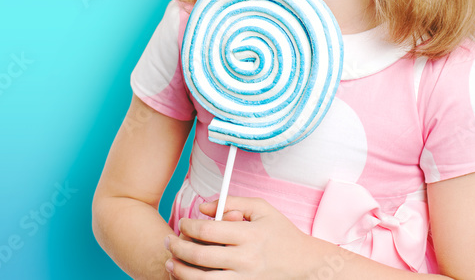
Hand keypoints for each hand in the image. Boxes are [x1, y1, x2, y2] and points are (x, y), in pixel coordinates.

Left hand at [164, 196, 319, 278]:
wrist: (305, 265)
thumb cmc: (281, 234)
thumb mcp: (261, 209)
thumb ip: (231, 202)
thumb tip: (202, 207)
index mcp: (250, 235)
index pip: (208, 230)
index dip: (188, 226)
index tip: (183, 223)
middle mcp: (247, 260)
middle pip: (200, 255)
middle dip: (178, 248)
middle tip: (169, 242)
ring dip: (181, 272)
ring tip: (171, 263)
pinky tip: (188, 277)